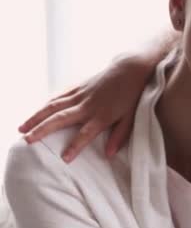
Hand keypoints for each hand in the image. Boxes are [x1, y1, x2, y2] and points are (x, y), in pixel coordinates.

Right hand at [18, 55, 152, 161]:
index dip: (75, 146)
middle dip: (43, 130)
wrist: (130, 69)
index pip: (86, 134)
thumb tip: (109, 155)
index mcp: (102, 115)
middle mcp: (87, 105)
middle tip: (27, 141)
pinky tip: (36, 113)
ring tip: (21, 128)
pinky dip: (46, 105)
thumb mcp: (130, 117)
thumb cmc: (132, 95)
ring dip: (36, 117)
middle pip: (61, 119)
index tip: (64, 158)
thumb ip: (119, 135)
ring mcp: (80, 94)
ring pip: (54, 106)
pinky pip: (59, 96)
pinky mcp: (78, 87)